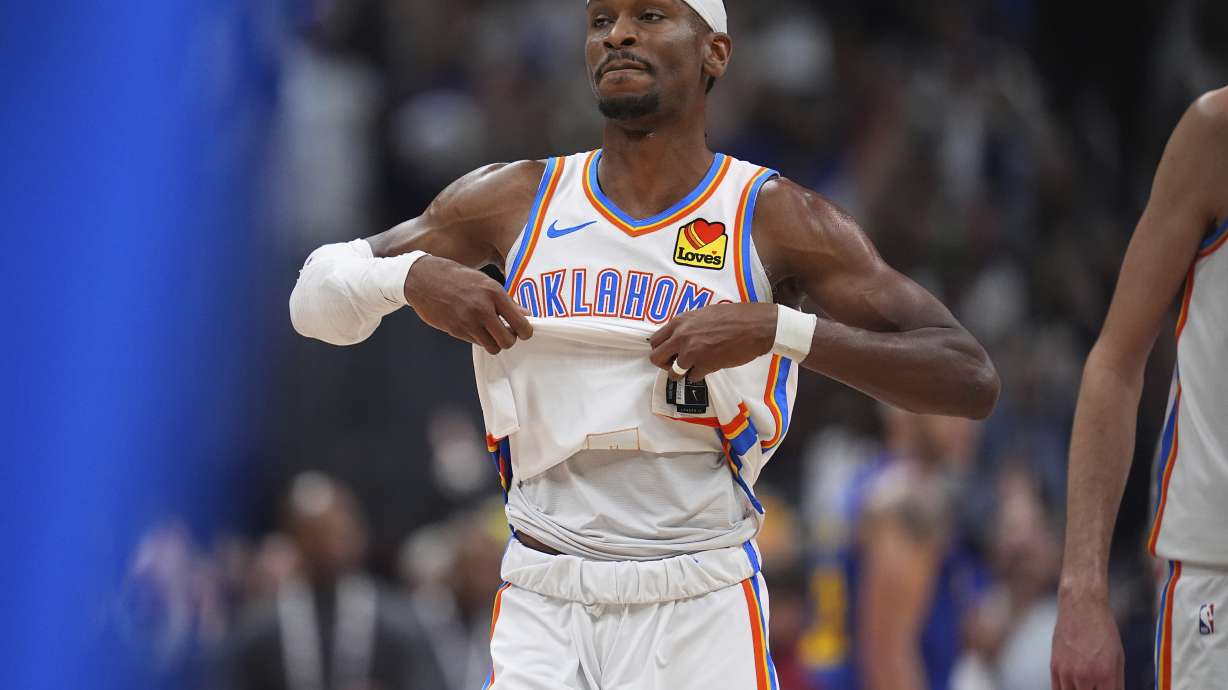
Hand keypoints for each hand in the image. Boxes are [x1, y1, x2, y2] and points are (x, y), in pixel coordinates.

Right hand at [404, 256, 531, 353]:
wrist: (423, 279)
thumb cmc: (456, 277)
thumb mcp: (485, 281)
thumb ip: (506, 300)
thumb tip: (526, 314)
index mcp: (494, 292)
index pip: (520, 323)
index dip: (525, 332)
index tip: (523, 331)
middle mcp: (482, 308)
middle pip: (507, 341)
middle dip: (509, 340)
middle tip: (506, 332)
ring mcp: (468, 322)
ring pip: (493, 347)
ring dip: (494, 342)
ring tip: (490, 331)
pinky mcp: (456, 331)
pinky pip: (476, 343)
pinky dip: (479, 338)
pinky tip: (474, 326)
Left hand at [648, 303, 777, 380]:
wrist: (755, 326)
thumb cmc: (734, 316)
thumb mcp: (704, 314)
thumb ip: (687, 325)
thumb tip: (678, 337)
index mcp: (680, 322)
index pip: (654, 340)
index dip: (660, 349)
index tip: (669, 352)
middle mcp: (681, 337)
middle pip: (656, 358)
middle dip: (665, 364)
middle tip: (676, 364)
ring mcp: (692, 353)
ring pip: (673, 372)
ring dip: (682, 373)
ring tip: (694, 367)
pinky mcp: (705, 366)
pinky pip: (692, 378)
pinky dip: (699, 375)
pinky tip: (709, 367)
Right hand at [1050, 587, 1123, 689]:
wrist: (1081, 607)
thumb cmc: (1102, 629)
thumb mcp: (1118, 659)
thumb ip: (1116, 684)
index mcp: (1105, 674)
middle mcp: (1084, 676)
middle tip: (1095, 686)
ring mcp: (1067, 672)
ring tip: (1085, 685)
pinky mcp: (1054, 666)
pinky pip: (1057, 689)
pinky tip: (1073, 687)